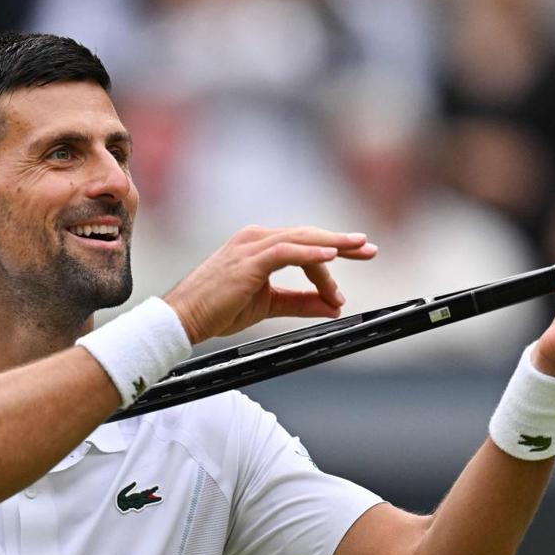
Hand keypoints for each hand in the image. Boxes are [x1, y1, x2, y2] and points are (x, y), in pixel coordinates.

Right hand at [163, 226, 376, 343]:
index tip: (355, 264)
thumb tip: (334, 305)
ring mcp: (251, 247)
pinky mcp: (249, 260)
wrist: (184, 319)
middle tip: (370, 249)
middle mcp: (256, 239)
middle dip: (341, 242)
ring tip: (358, 252)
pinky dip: (311, 252)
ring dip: (333, 247)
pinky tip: (332, 256)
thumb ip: (301, 302)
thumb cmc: (219, 310)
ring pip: (301, 240)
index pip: (304, 243)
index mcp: (260, 246)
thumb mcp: (269, 305)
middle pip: (308, 235)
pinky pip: (287, 251)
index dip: (333, 251)